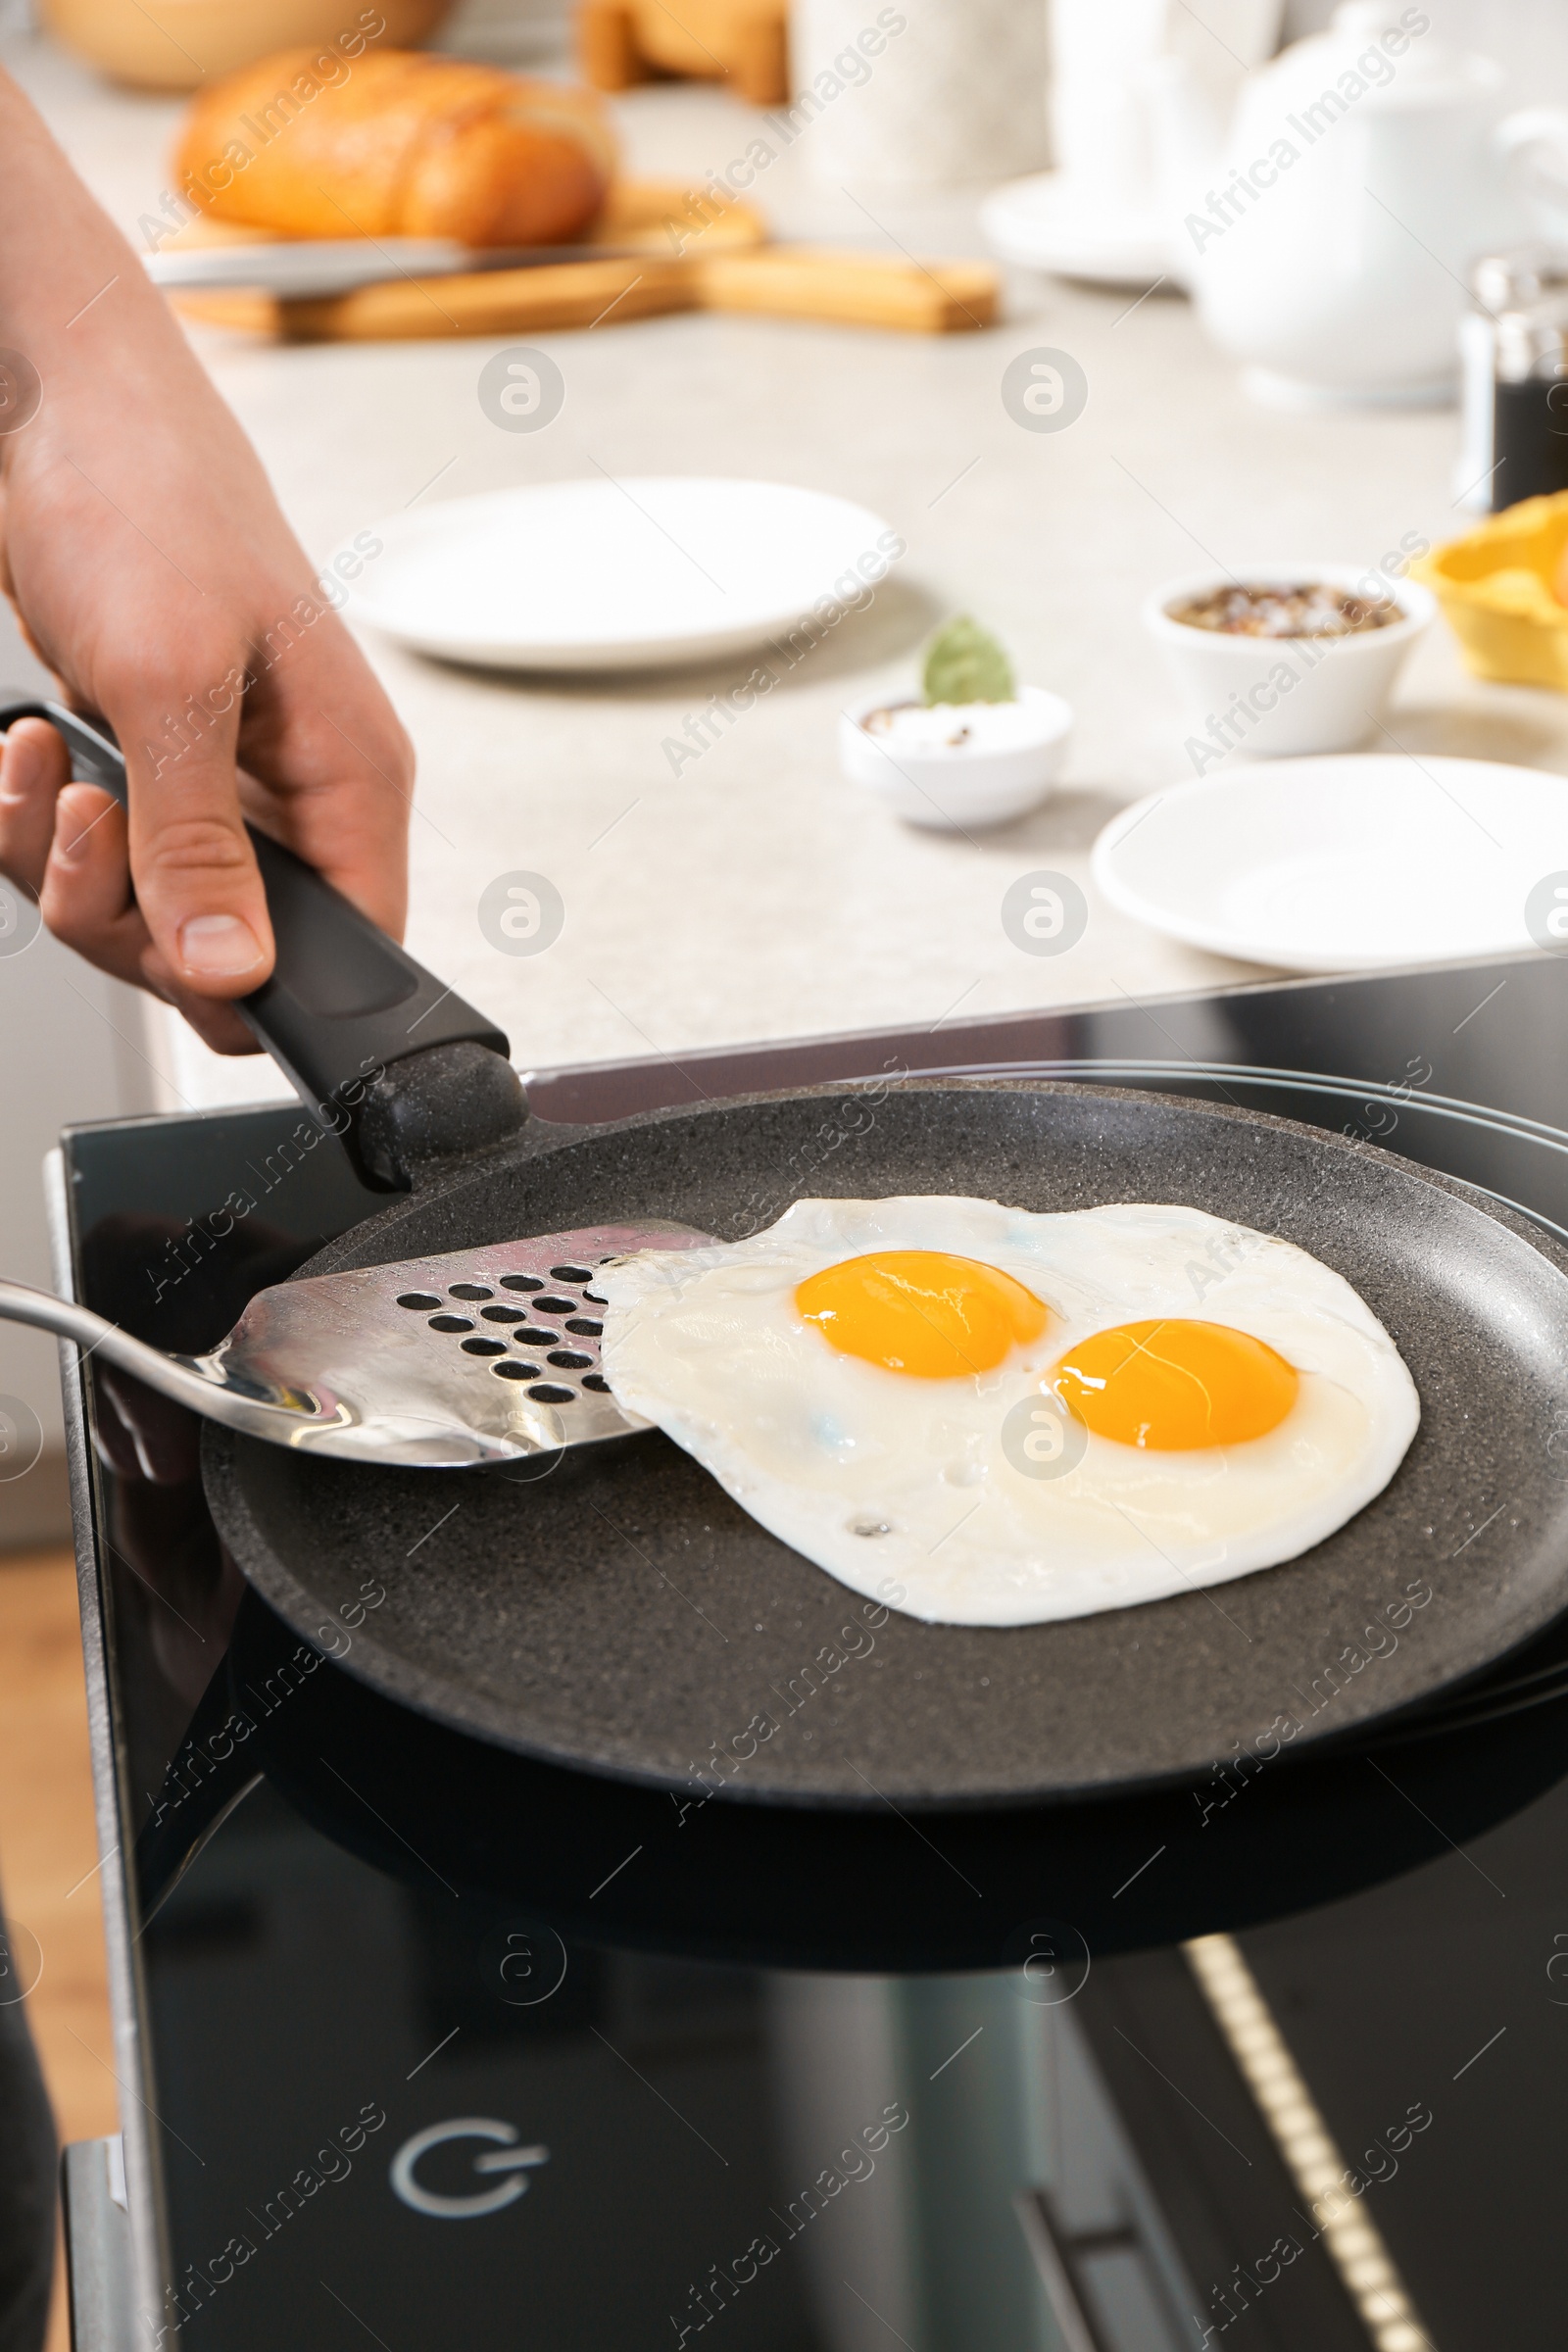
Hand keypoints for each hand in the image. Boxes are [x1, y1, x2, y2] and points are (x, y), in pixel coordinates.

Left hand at [0, 73, 412, 1053]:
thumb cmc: (141, 498)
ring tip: (49, 776)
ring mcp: (225, 783)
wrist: (56, 401)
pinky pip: (103, 859)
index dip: (255, 978)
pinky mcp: (158, 765)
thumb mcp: (168, 685)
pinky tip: (32, 755)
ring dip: (68, 867)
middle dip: (131, 919)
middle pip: (233, 954)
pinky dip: (40, 828)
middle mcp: (299, 792)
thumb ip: (201, 846)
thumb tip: (235, 973)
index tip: (170, 940)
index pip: (352, 950)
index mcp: (351, 777)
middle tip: (93, 833)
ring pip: (155, 914)